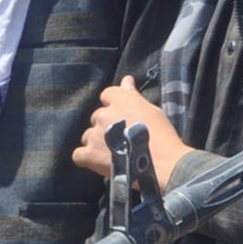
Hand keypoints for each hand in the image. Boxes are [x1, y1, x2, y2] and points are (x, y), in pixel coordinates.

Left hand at [73, 75, 187, 184]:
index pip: (107, 94)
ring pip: (87, 136)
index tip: (123, 117)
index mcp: (120, 100)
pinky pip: (78, 154)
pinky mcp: (90, 154)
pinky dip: (87, 159)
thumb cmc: (163, 137)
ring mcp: (95, 134)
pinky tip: (99, 163)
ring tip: (114, 155)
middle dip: (105, 127)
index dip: (113, 106)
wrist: (164, 164)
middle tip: (121, 140)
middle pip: (97, 117)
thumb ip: (134, 95)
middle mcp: (104, 114)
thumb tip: (126, 80)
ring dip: (96, 143)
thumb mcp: (152, 111)